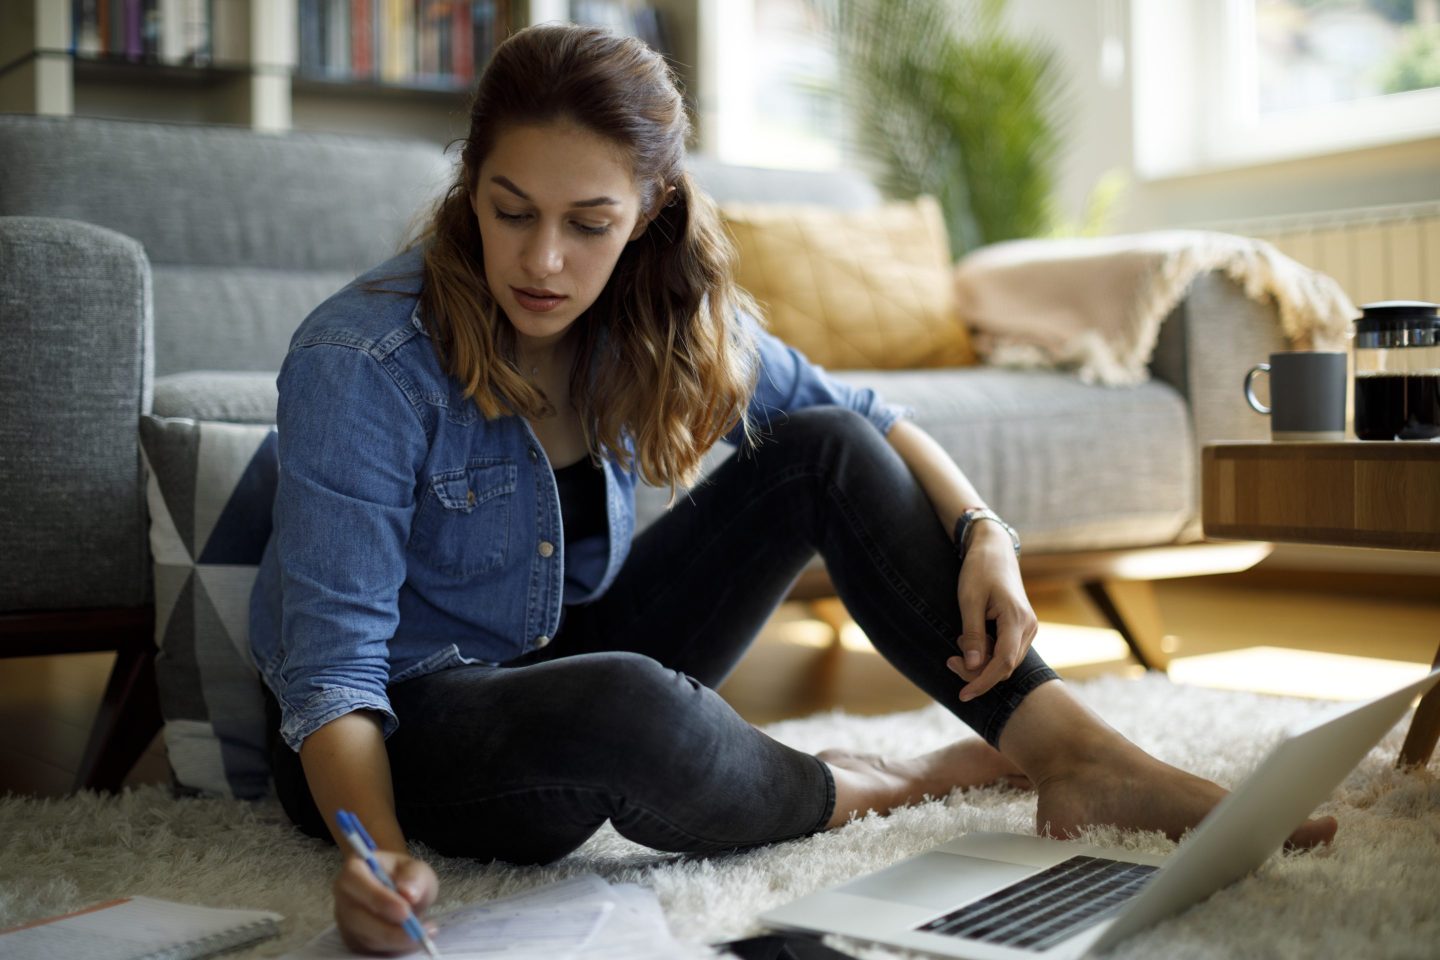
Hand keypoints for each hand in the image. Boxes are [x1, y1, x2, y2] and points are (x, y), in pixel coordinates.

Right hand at [333, 849, 439, 955]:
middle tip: (419, 932)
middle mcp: (344, 896)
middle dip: (390, 929)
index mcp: (354, 869)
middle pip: (359, 917)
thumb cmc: (405, 877)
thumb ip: (414, 877)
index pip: (356, 882)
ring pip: (366, 938)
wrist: (403, 893)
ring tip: (424, 934)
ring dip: (396, 941)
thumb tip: (408, 894)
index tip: (404, 911)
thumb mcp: (416, 869)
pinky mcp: (353, 942)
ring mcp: (345, 921)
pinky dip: (394, 950)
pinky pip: (371, 951)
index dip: (378, 898)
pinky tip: (413, 942)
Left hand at [947, 523, 1038, 701]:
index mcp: (1016, 619)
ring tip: (957, 644)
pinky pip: (1006, 651)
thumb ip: (973, 634)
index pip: (1003, 663)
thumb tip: (973, 666)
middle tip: (949, 661)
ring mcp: (1028, 628)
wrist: (994, 550)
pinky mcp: (1022, 628)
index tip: (963, 695)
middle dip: (977, 672)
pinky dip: (987, 653)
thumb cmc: (979, 571)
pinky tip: (971, 639)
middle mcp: (1029, 627)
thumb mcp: (969, 601)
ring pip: (1006, 661)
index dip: (983, 682)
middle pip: (1005, 667)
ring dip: (981, 663)